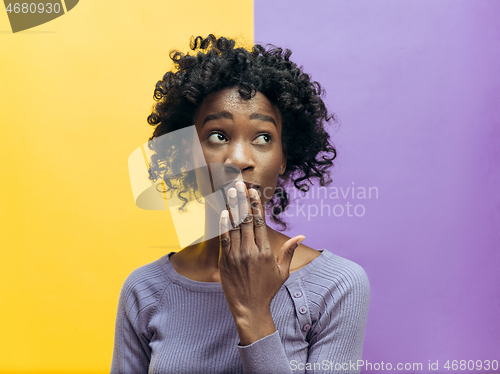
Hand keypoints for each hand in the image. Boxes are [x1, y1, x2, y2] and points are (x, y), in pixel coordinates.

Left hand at [218, 181, 304, 343]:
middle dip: (243, 200)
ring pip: (234, 226)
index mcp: (266, 252)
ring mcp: (236, 256)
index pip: (260, 222)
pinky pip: (224, 239)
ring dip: (232, 207)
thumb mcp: (282, 271)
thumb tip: (302, 236)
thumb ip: (289, 251)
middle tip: (239, 184)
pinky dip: (223, 225)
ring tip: (230, 192)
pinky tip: (223, 212)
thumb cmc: (267, 290)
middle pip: (246, 220)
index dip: (256, 205)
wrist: (250, 308)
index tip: (253, 191)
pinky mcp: (225, 262)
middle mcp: (251, 251)